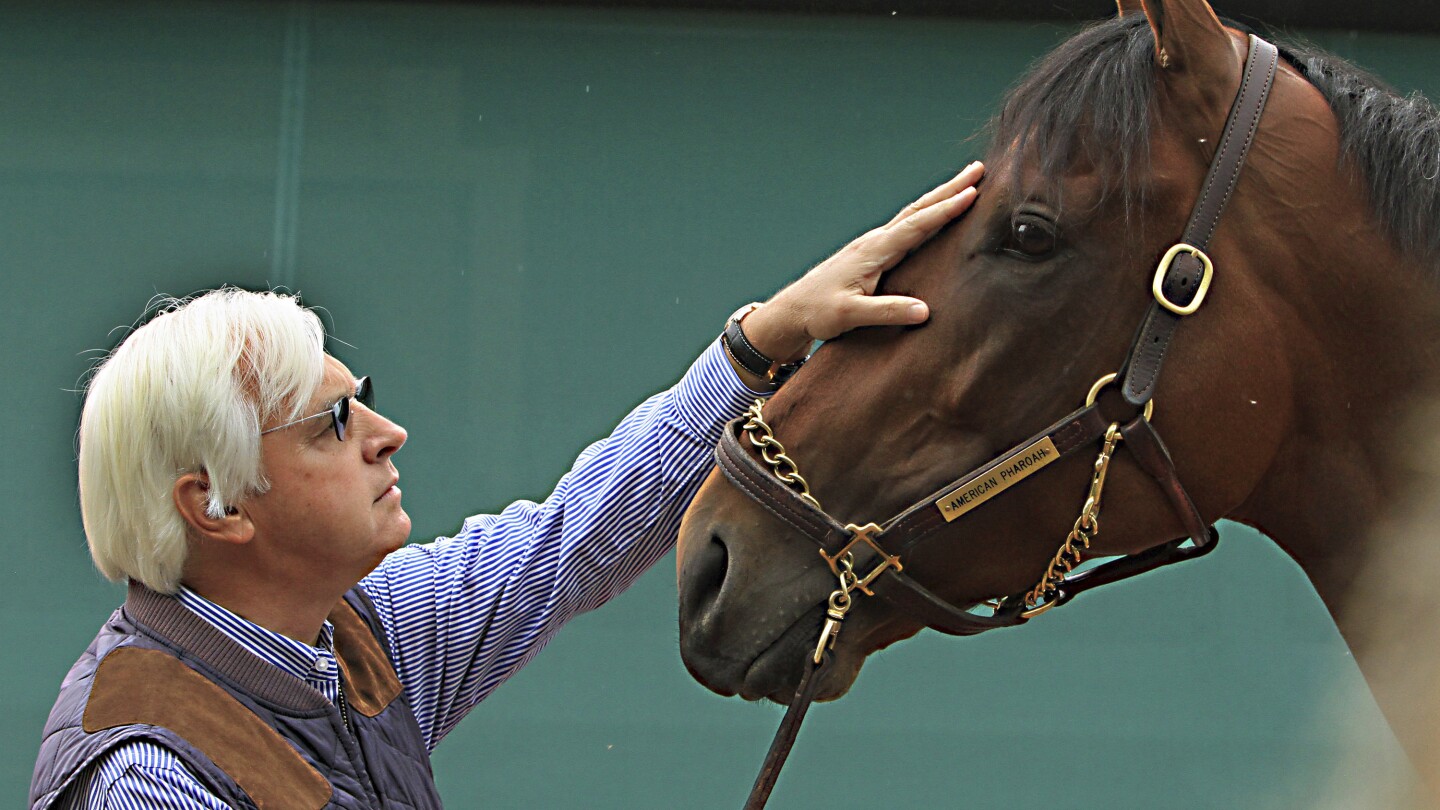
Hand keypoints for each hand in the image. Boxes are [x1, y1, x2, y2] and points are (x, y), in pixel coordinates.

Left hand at [741, 161, 983, 361]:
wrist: (793, 310)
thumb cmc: (818, 312)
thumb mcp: (850, 315)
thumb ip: (886, 312)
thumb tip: (925, 311)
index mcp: (873, 251)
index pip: (916, 225)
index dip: (945, 210)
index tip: (972, 193)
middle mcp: (875, 241)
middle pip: (919, 209)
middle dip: (949, 189)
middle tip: (978, 170)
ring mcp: (873, 245)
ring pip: (914, 215)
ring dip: (941, 199)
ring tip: (966, 185)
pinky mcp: (873, 253)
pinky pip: (907, 227)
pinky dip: (927, 215)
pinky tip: (937, 215)